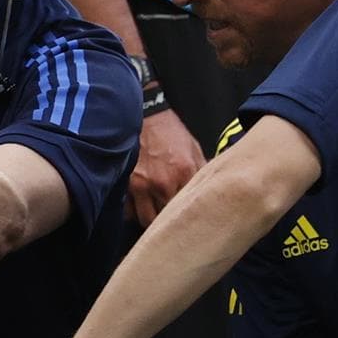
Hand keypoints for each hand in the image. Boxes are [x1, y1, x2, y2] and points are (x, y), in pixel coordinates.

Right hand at [126, 107, 204, 227]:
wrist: (145, 116)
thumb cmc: (171, 133)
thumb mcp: (194, 149)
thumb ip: (203, 171)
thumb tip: (212, 189)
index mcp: (184, 173)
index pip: (190, 207)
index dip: (192, 214)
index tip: (193, 217)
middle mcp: (162, 183)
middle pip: (168, 219)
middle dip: (171, 221)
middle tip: (173, 220)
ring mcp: (141, 185)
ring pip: (146, 220)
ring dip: (152, 220)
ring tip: (156, 215)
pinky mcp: (125, 184)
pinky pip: (128, 211)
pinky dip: (134, 213)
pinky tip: (140, 207)